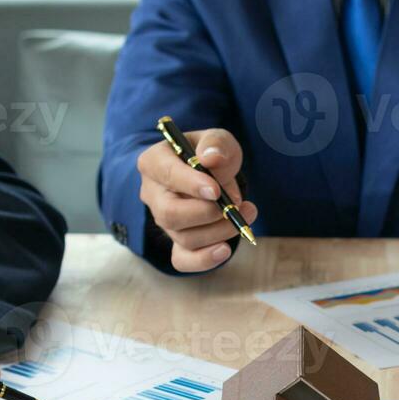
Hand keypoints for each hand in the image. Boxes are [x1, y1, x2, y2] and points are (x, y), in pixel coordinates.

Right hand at [136, 128, 259, 271]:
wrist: (212, 174)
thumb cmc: (209, 155)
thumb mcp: (216, 140)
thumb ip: (215, 144)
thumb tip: (211, 158)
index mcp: (154, 162)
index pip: (166, 174)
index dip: (190, 184)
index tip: (216, 191)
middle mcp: (153, 194)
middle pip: (169, 214)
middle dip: (206, 214)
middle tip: (234, 206)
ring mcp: (163, 221)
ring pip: (184, 237)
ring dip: (219, 231)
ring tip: (246, 215)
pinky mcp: (177, 242)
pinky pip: (183, 260)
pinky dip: (204, 260)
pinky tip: (225, 250)